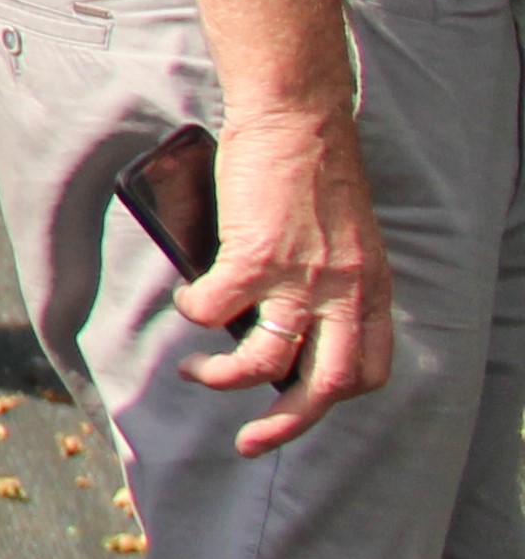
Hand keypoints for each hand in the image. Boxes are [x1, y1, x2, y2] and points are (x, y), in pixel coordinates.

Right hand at [178, 101, 393, 452]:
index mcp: (372, 288)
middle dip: (285, 426)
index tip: (298, 396)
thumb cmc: (314, 164)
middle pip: (325, 387)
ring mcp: (302, 277)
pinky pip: (214, 309)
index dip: (333, 394)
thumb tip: (276, 313)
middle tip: (250, 442)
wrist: (298, 115)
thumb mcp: (344, 233)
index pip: (369, 368)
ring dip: (222, 379)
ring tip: (195, 373)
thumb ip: (328, 277)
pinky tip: (187, 299)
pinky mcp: (255, 256)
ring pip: (265, 362)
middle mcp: (346, 292)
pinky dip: (195, 313)